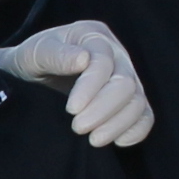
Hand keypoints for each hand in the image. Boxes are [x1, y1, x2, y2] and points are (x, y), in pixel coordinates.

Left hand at [0, 22, 153, 147]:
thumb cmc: (34, 59)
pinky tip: (119, 142)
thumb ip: (55, 54)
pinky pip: (144, 114)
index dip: (90, 88)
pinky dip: (137, 129)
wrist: (34, 71)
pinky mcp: (129, 98)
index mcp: (92, 36)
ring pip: (137, 100)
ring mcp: (126, 76)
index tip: (72, 109)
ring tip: (94, 140)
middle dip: (103, 109)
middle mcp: (116, 54)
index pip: (102, 62)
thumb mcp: (34, 53)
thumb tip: (83, 60)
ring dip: (118, 124)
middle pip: (125, 84)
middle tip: (78, 128)